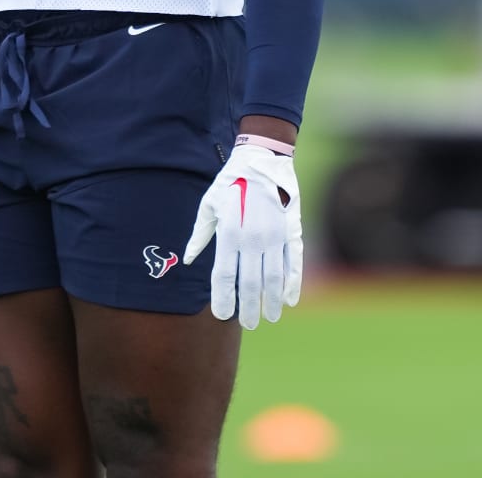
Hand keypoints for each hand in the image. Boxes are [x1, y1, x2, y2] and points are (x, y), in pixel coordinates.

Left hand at [183, 143, 301, 328]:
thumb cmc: (230, 182)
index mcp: (228, 234)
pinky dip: (293, 283)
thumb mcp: (209, 205)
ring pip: (274, 277)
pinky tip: (291, 299)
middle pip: (250, 283)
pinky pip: (293, 262)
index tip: (222, 315)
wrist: (263, 158)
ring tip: (271, 317)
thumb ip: (199, 235)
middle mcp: (252, 238)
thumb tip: (187, 260)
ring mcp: (274, 235)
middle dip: (249, 307)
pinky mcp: (291, 230)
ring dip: (272, 300)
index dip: (223, 299)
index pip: (223, 276)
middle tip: (249, 324)